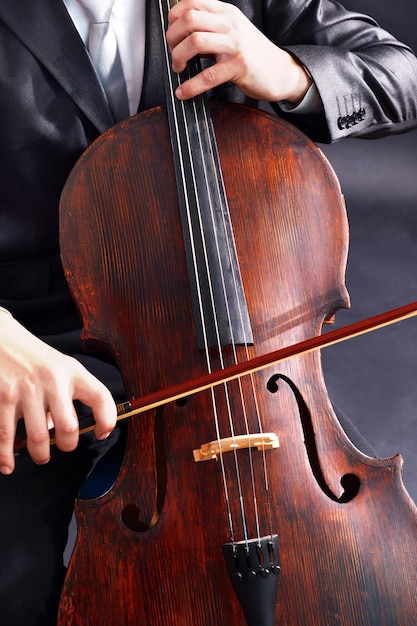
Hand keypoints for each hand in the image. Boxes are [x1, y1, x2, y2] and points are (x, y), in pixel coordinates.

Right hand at [0, 313, 116, 473]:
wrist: (5, 340)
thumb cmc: (38, 360)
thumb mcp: (62, 368)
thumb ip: (69, 396)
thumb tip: (61, 433)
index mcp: (73, 372)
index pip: (100, 397)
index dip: (107, 420)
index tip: (102, 433)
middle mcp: (53, 380)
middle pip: (68, 427)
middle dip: (67, 445)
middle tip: (63, 446)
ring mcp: (27, 389)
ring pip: (39, 437)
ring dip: (41, 454)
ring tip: (41, 455)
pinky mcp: (4, 396)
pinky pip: (7, 434)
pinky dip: (5, 455)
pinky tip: (7, 465)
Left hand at [166, 0, 311, 103]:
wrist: (281, 71)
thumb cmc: (253, 54)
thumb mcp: (231, 32)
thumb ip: (209, 30)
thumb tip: (180, 37)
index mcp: (225, 12)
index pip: (190, 3)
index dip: (173, 19)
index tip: (172, 36)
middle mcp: (230, 23)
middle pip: (189, 19)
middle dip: (172, 38)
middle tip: (173, 53)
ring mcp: (235, 44)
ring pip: (195, 42)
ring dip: (178, 57)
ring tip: (178, 68)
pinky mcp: (239, 66)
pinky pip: (208, 75)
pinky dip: (191, 86)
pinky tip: (184, 92)